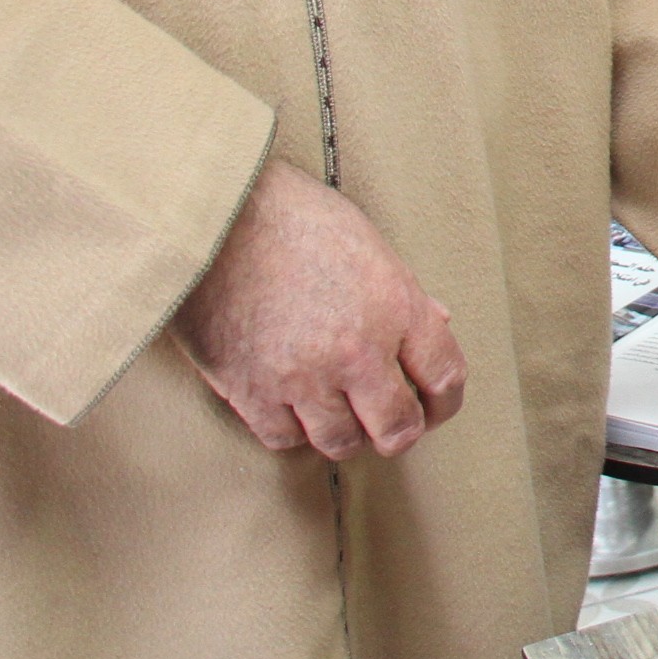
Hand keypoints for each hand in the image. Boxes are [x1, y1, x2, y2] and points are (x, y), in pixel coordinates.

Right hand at [174, 158, 467, 460]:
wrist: (213, 215)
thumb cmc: (292, 216)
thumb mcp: (367, 242)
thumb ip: (403, 293)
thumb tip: (436, 324)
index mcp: (395, 307)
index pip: (445, 376)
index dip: (445, 402)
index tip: (433, 406)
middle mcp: (356, 352)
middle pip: (397, 429)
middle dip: (399, 431)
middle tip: (388, 422)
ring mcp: (303, 378)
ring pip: (341, 443)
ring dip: (346, 432)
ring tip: (338, 412)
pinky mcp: (252, 392)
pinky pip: (285, 439)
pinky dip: (293, 428)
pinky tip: (292, 404)